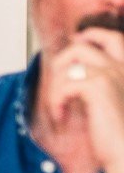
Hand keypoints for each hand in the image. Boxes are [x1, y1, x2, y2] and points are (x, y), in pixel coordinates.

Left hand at [42, 28, 123, 172]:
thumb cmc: (122, 138)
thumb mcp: (114, 103)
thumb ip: (103, 85)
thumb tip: (78, 71)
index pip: (115, 39)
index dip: (93, 35)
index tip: (77, 39)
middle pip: (83, 46)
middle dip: (63, 57)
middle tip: (57, 73)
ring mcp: (112, 75)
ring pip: (69, 65)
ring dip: (56, 85)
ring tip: (59, 105)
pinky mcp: (98, 86)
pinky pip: (63, 85)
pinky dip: (56, 100)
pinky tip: (61, 116)